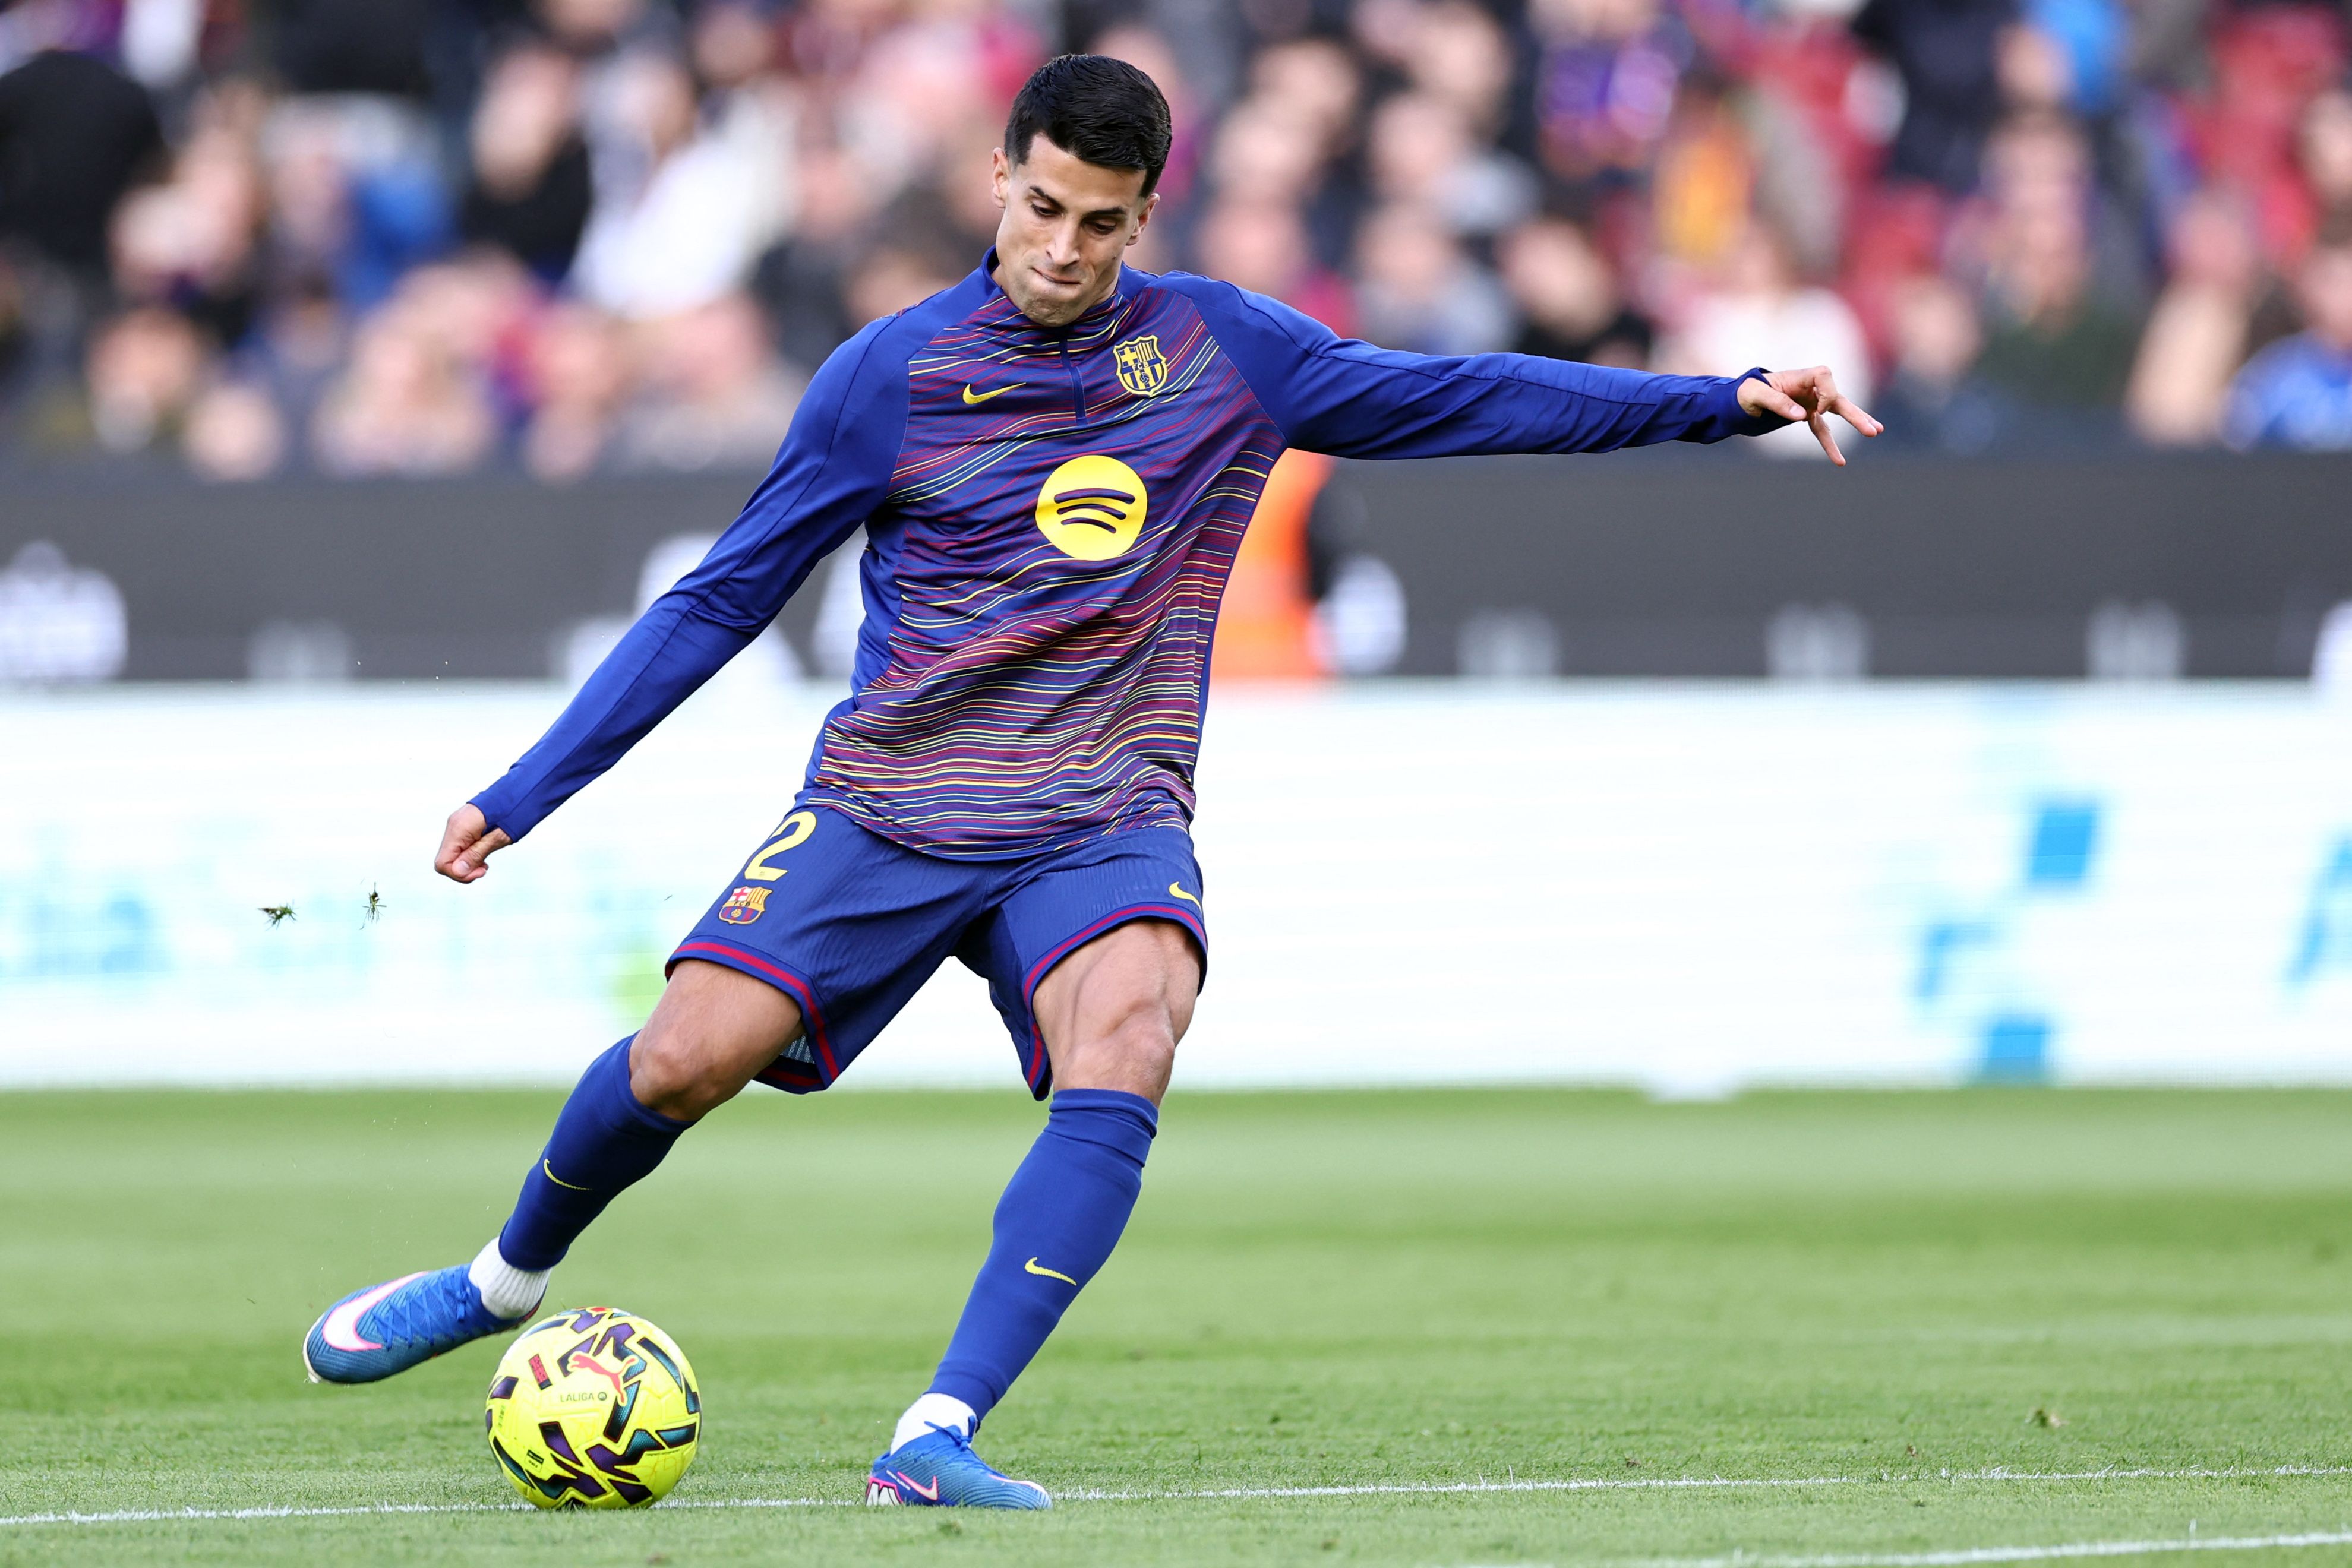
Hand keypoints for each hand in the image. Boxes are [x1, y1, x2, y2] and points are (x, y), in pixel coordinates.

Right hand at [434, 803, 511, 883]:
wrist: (523, 790)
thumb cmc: (514, 810)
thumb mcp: (498, 837)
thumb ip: (476, 854)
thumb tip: (458, 871)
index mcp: (459, 828)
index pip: (442, 864)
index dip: (459, 874)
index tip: (481, 871)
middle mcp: (454, 825)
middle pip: (446, 860)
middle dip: (464, 870)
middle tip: (485, 867)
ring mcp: (458, 823)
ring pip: (452, 854)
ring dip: (467, 862)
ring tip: (486, 860)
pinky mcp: (464, 824)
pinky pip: (459, 845)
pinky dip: (469, 853)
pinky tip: (483, 851)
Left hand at [1736, 366, 1882, 465]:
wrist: (1738, 399)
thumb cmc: (1745, 392)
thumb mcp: (1754, 395)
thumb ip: (1777, 403)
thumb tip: (1801, 416)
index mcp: (1798, 378)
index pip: (1823, 375)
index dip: (1827, 391)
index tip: (1817, 409)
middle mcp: (1808, 388)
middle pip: (1837, 397)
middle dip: (1855, 414)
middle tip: (1873, 429)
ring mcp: (1810, 402)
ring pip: (1837, 412)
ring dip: (1856, 422)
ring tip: (1876, 431)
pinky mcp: (1807, 414)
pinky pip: (1822, 430)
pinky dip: (1830, 445)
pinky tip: (1840, 461)